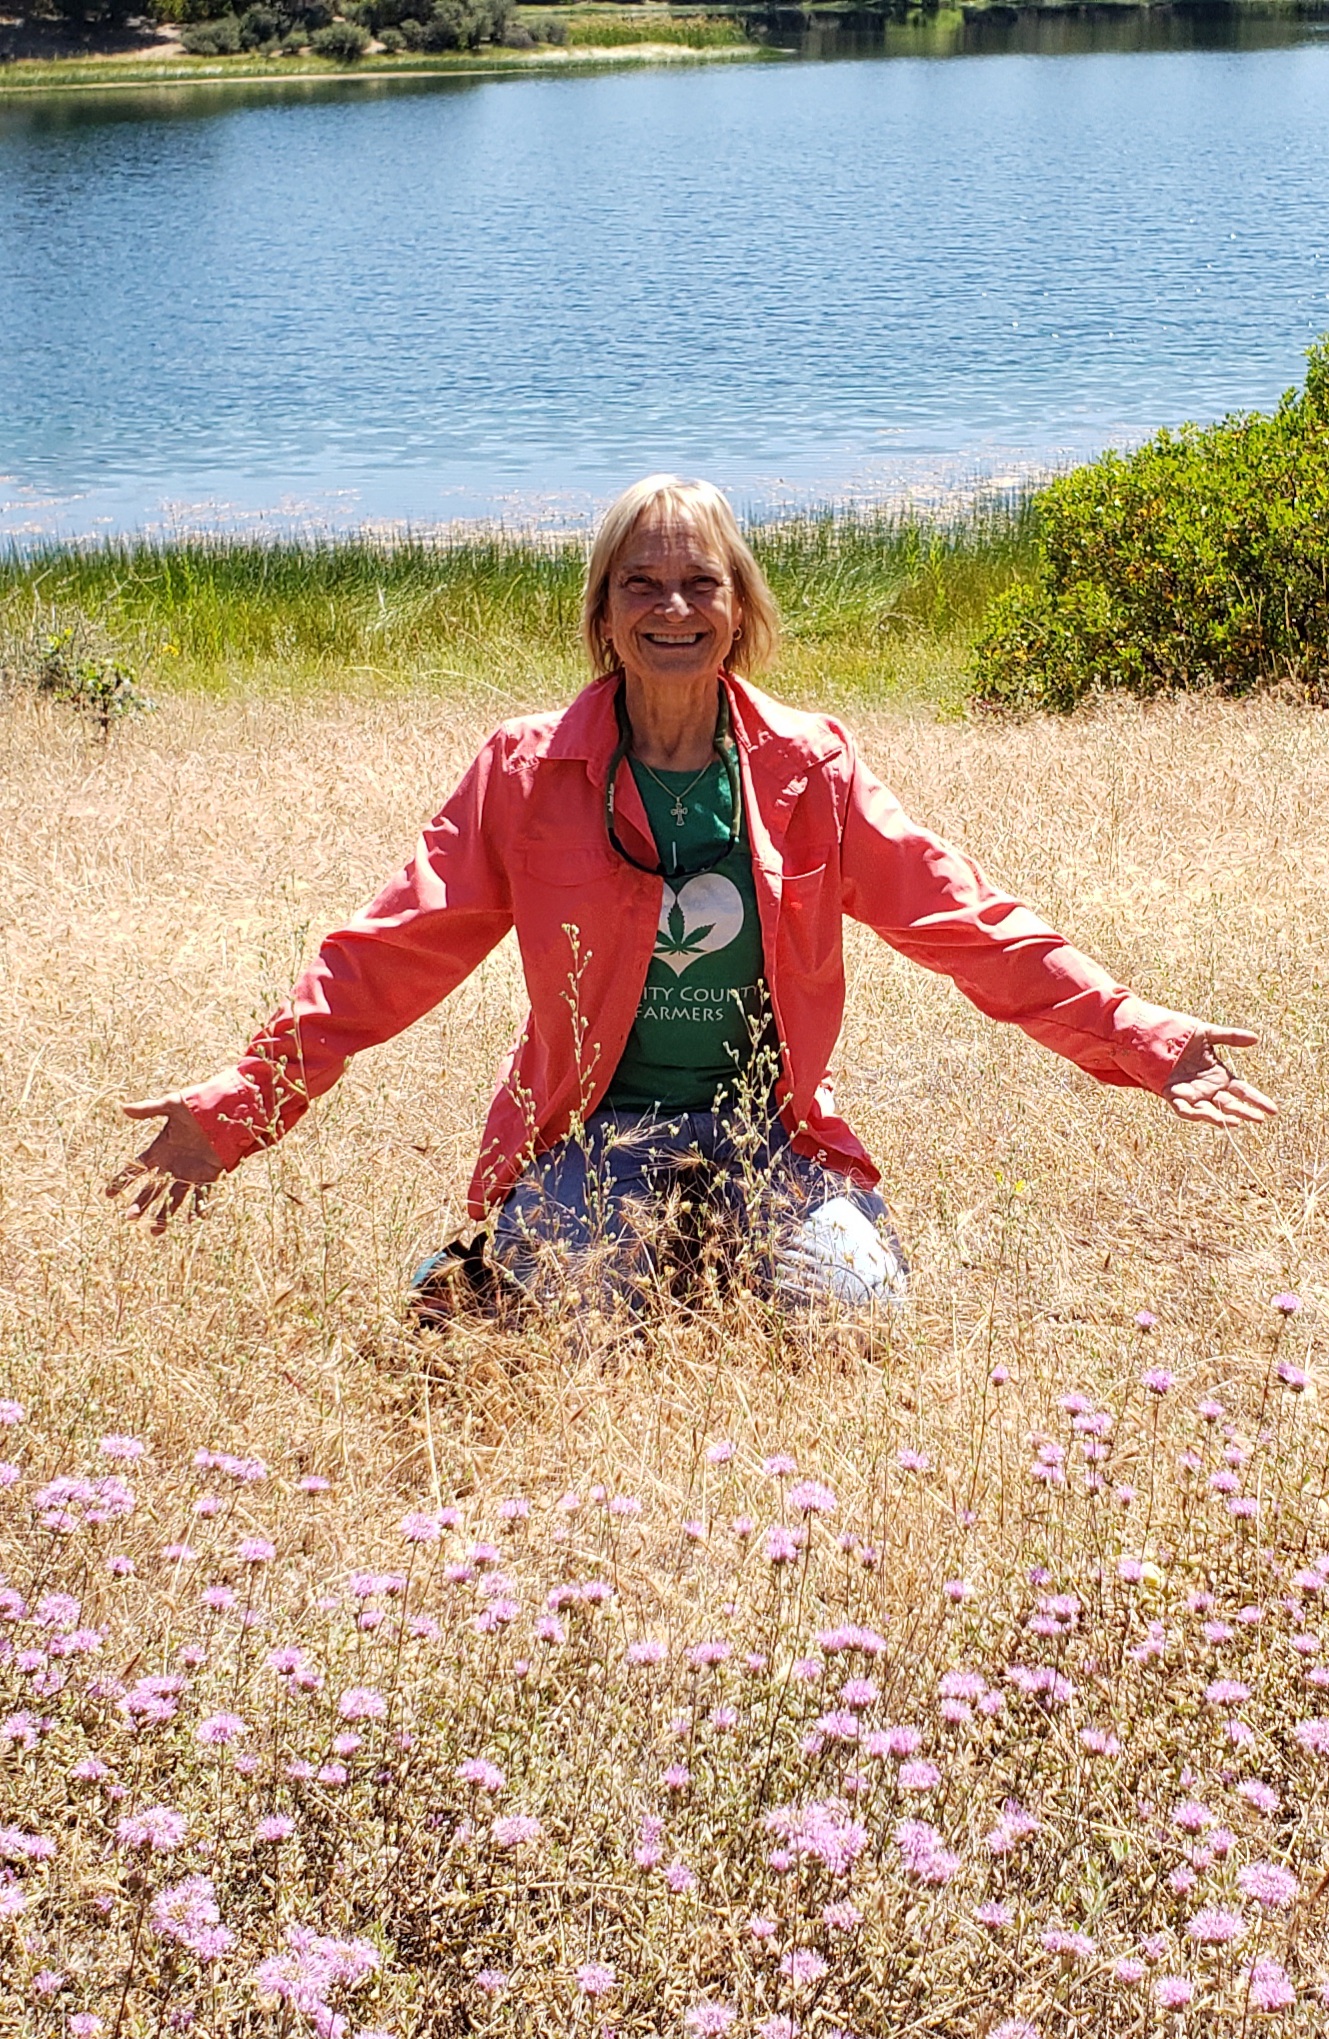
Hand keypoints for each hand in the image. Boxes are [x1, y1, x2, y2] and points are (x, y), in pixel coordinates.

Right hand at [106, 1096, 223, 1233]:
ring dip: (164, 1215)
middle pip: (152, 1189)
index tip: (108, 1195)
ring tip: (156, 1231)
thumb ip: (149, 1109)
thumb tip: (122, 1108)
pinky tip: (193, 1220)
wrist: (228, 1109)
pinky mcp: (209, 1175)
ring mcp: (190, 1173)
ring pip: (174, 1198)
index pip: (136, 1169)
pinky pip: (202, 1195)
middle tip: (130, 1218)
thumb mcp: (172, 1106)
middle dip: (140, 1204)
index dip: (122, 1181)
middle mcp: (172, 1165)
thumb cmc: (198, 1105)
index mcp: (160, 1150)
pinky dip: (198, 1208)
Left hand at [1163, 1026, 1276, 1129]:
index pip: (1243, 1092)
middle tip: (1259, 1119)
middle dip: (1244, 1112)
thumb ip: (1231, 1037)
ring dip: (1220, 1117)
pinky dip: (1191, 1111)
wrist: (1152, 1035)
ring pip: (1208, 1110)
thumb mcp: (1208, 1034)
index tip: (1273, 1110)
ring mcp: (1191, 1093)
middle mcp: (1207, 1088)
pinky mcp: (1171, 1094)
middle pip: (1229, 1104)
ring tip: (1233, 1121)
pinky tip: (1201, 1112)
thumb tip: (1256, 1038)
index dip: (1257, 1100)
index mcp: (1219, 1076)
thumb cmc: (1182, 1035)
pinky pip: (1183, 1108)